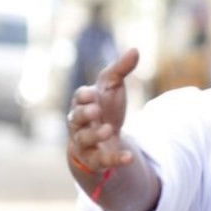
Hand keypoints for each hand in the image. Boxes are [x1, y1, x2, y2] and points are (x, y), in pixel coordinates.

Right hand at [67, 48, 138, 171]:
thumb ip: (120, 69)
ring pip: (84, 140)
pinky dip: (115, 159)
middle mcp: (79, 123)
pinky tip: (129, 157)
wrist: (104, 138)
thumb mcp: (112, 88)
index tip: (92, 94)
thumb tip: (135, 49)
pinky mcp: (94, 160)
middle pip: (75, 118)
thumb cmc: (105, 108)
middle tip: (96, 110)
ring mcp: (84, 142)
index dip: (84, 96)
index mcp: (82, 103)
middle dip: (84, 114)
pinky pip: (101, 161)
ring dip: (95, 135)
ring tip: (108, 130)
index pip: (79, 98)